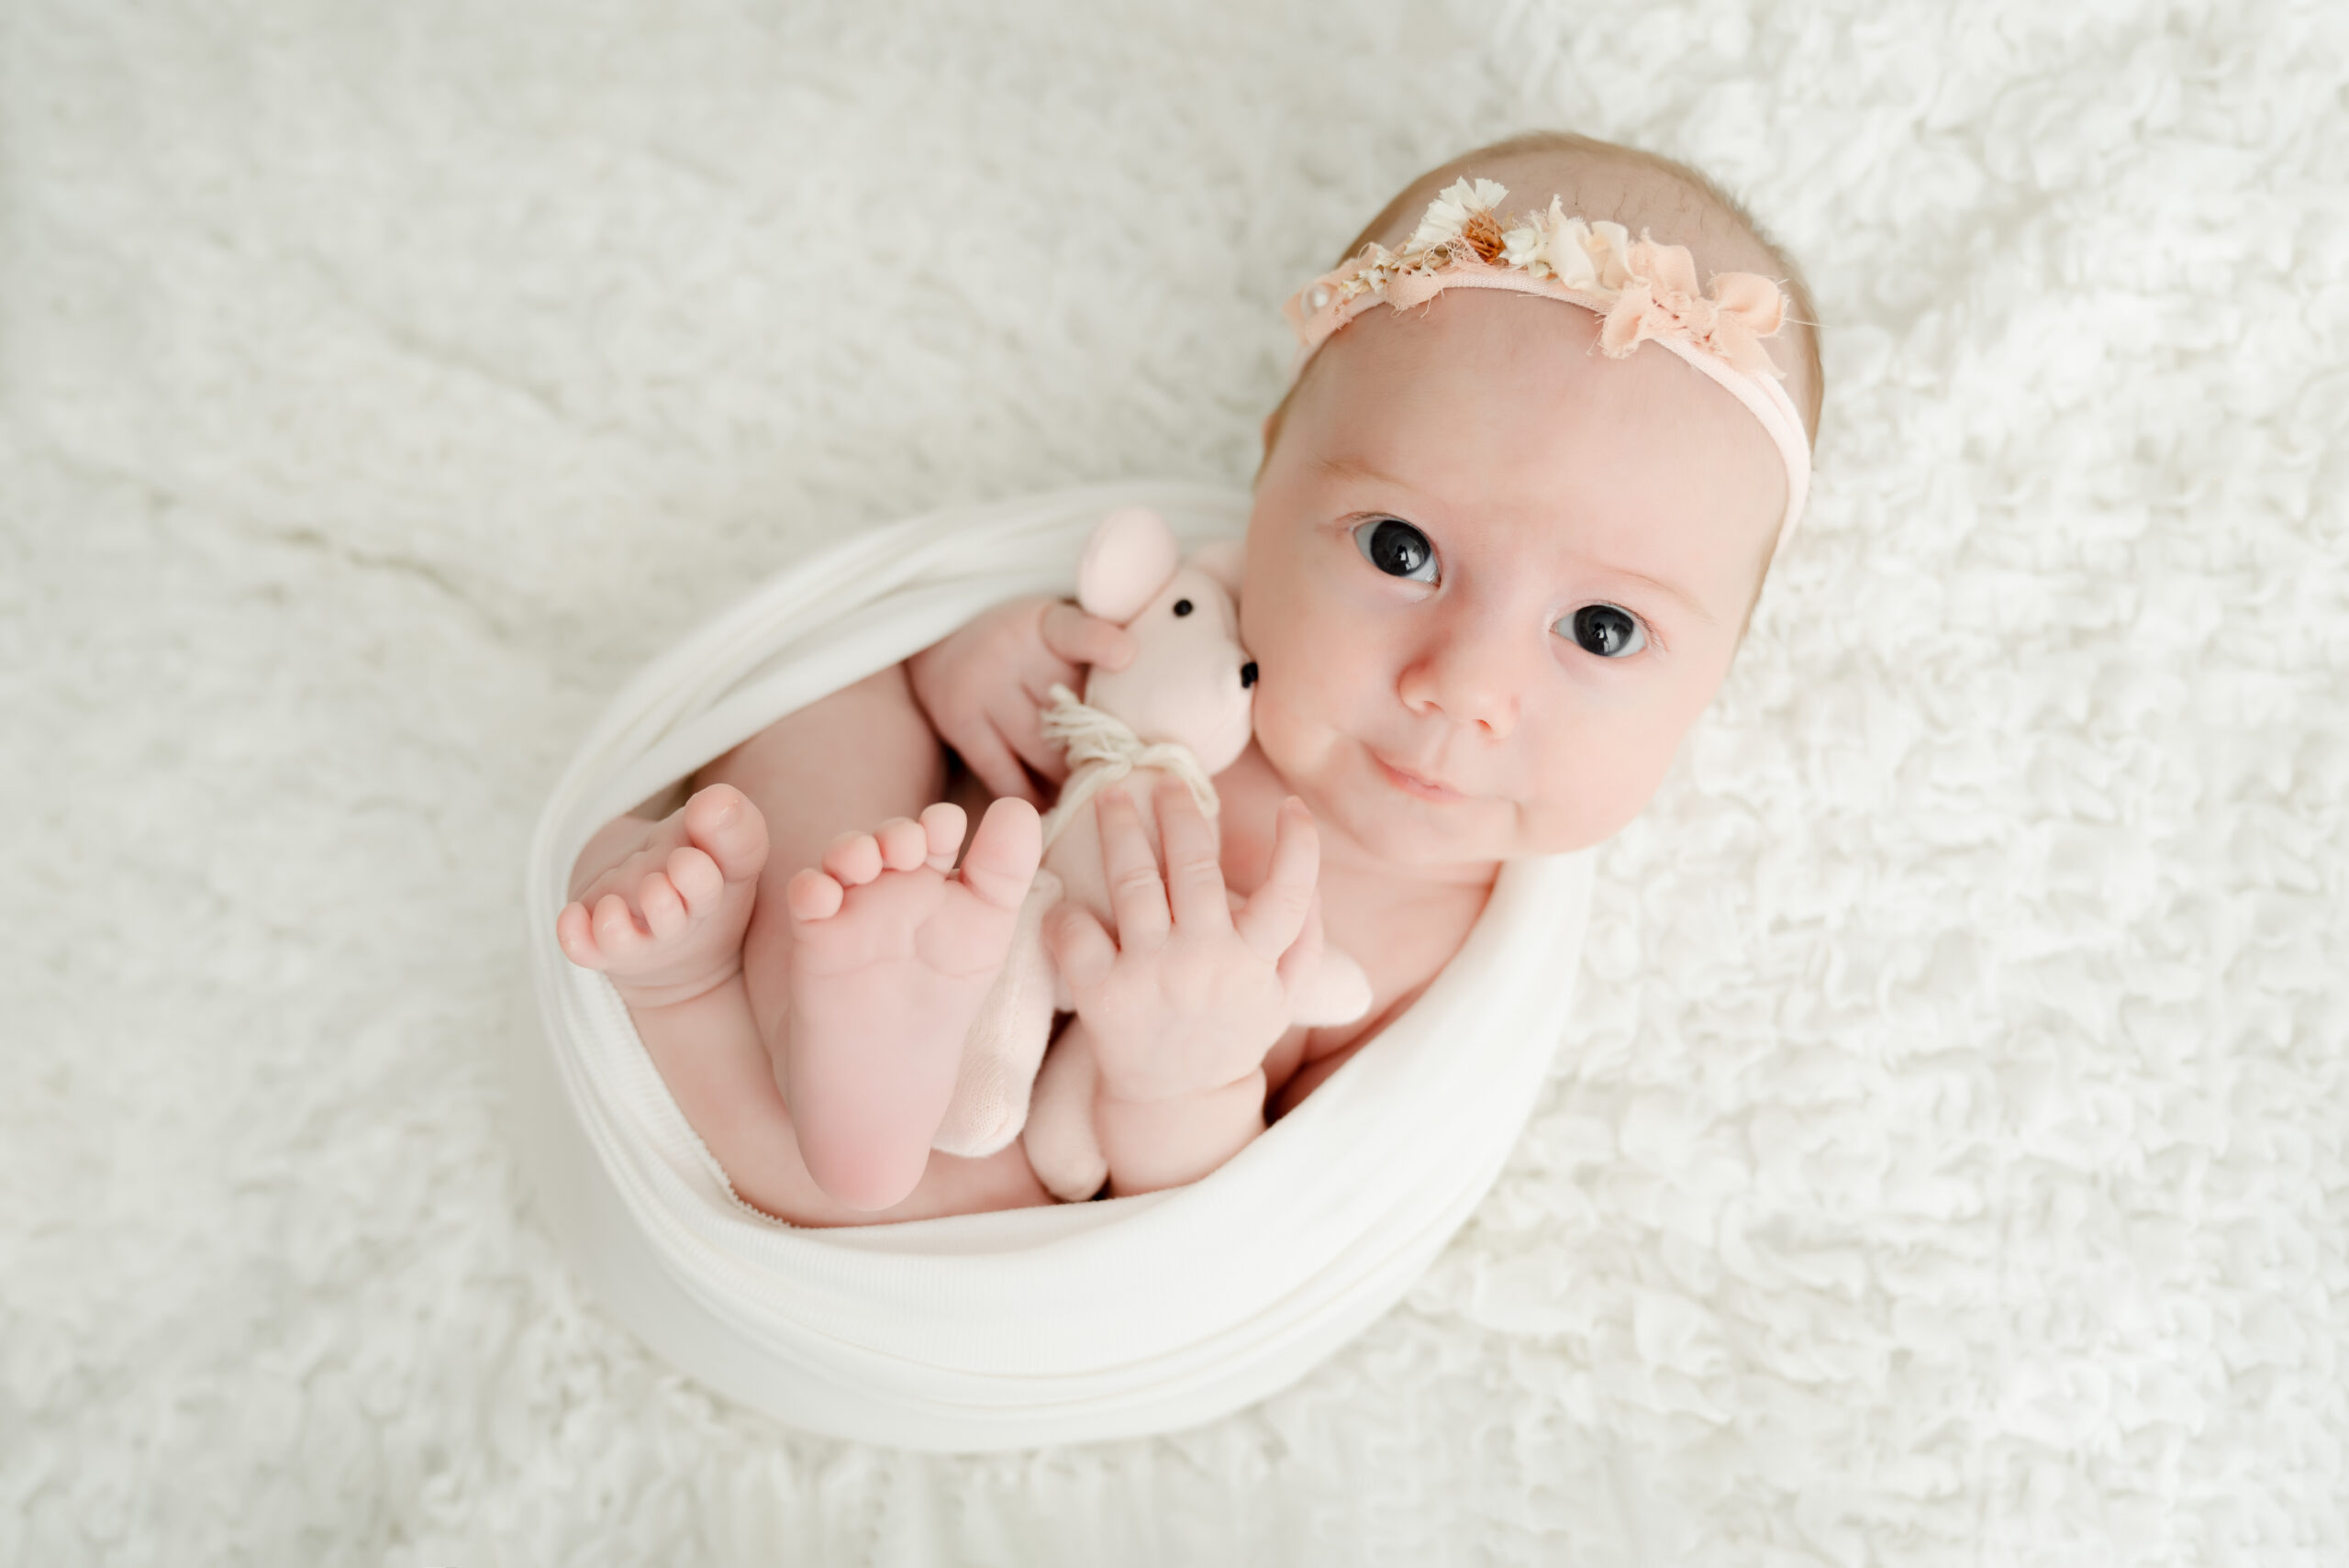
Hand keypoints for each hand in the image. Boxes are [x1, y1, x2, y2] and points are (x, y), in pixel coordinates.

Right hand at [906, 596, 1135, 804]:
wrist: (946, 641)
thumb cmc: (1026, 645)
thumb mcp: (1058, 630)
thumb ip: (1098, 651)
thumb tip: (1150, 687)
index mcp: (1045, 624)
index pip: (1074, 631)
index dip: (1100, 643)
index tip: (1127, 656)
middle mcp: (1008, 653)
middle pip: (1066, 712)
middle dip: (1099, 746)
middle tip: (1131, 775)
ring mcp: (980, 689)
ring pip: (1039, 749)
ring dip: (1070, 777)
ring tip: (1098, 797)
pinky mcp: (960, 724)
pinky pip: (1002, 774)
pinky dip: (1031, 796)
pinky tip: (1054, 809)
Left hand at [1046, 778, 1324, 1103]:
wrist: (1177, 1101)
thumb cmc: (1231, 1032)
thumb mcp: (1283, 996)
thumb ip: (1304, 936)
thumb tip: (1308, 872)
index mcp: (1255, 961)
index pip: (1290, 893)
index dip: (1298, 846)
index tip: (1293, 808)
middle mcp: (1205, 961)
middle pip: (1194, 866)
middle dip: (1179, 812)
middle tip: (1166, 781)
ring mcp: (1151, 976)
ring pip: (1134, 882)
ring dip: (1121, 830)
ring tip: (1113, 798)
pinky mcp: (1102, 995)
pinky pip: (1076, 933)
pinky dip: (1067, 910)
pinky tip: (1067, 895)